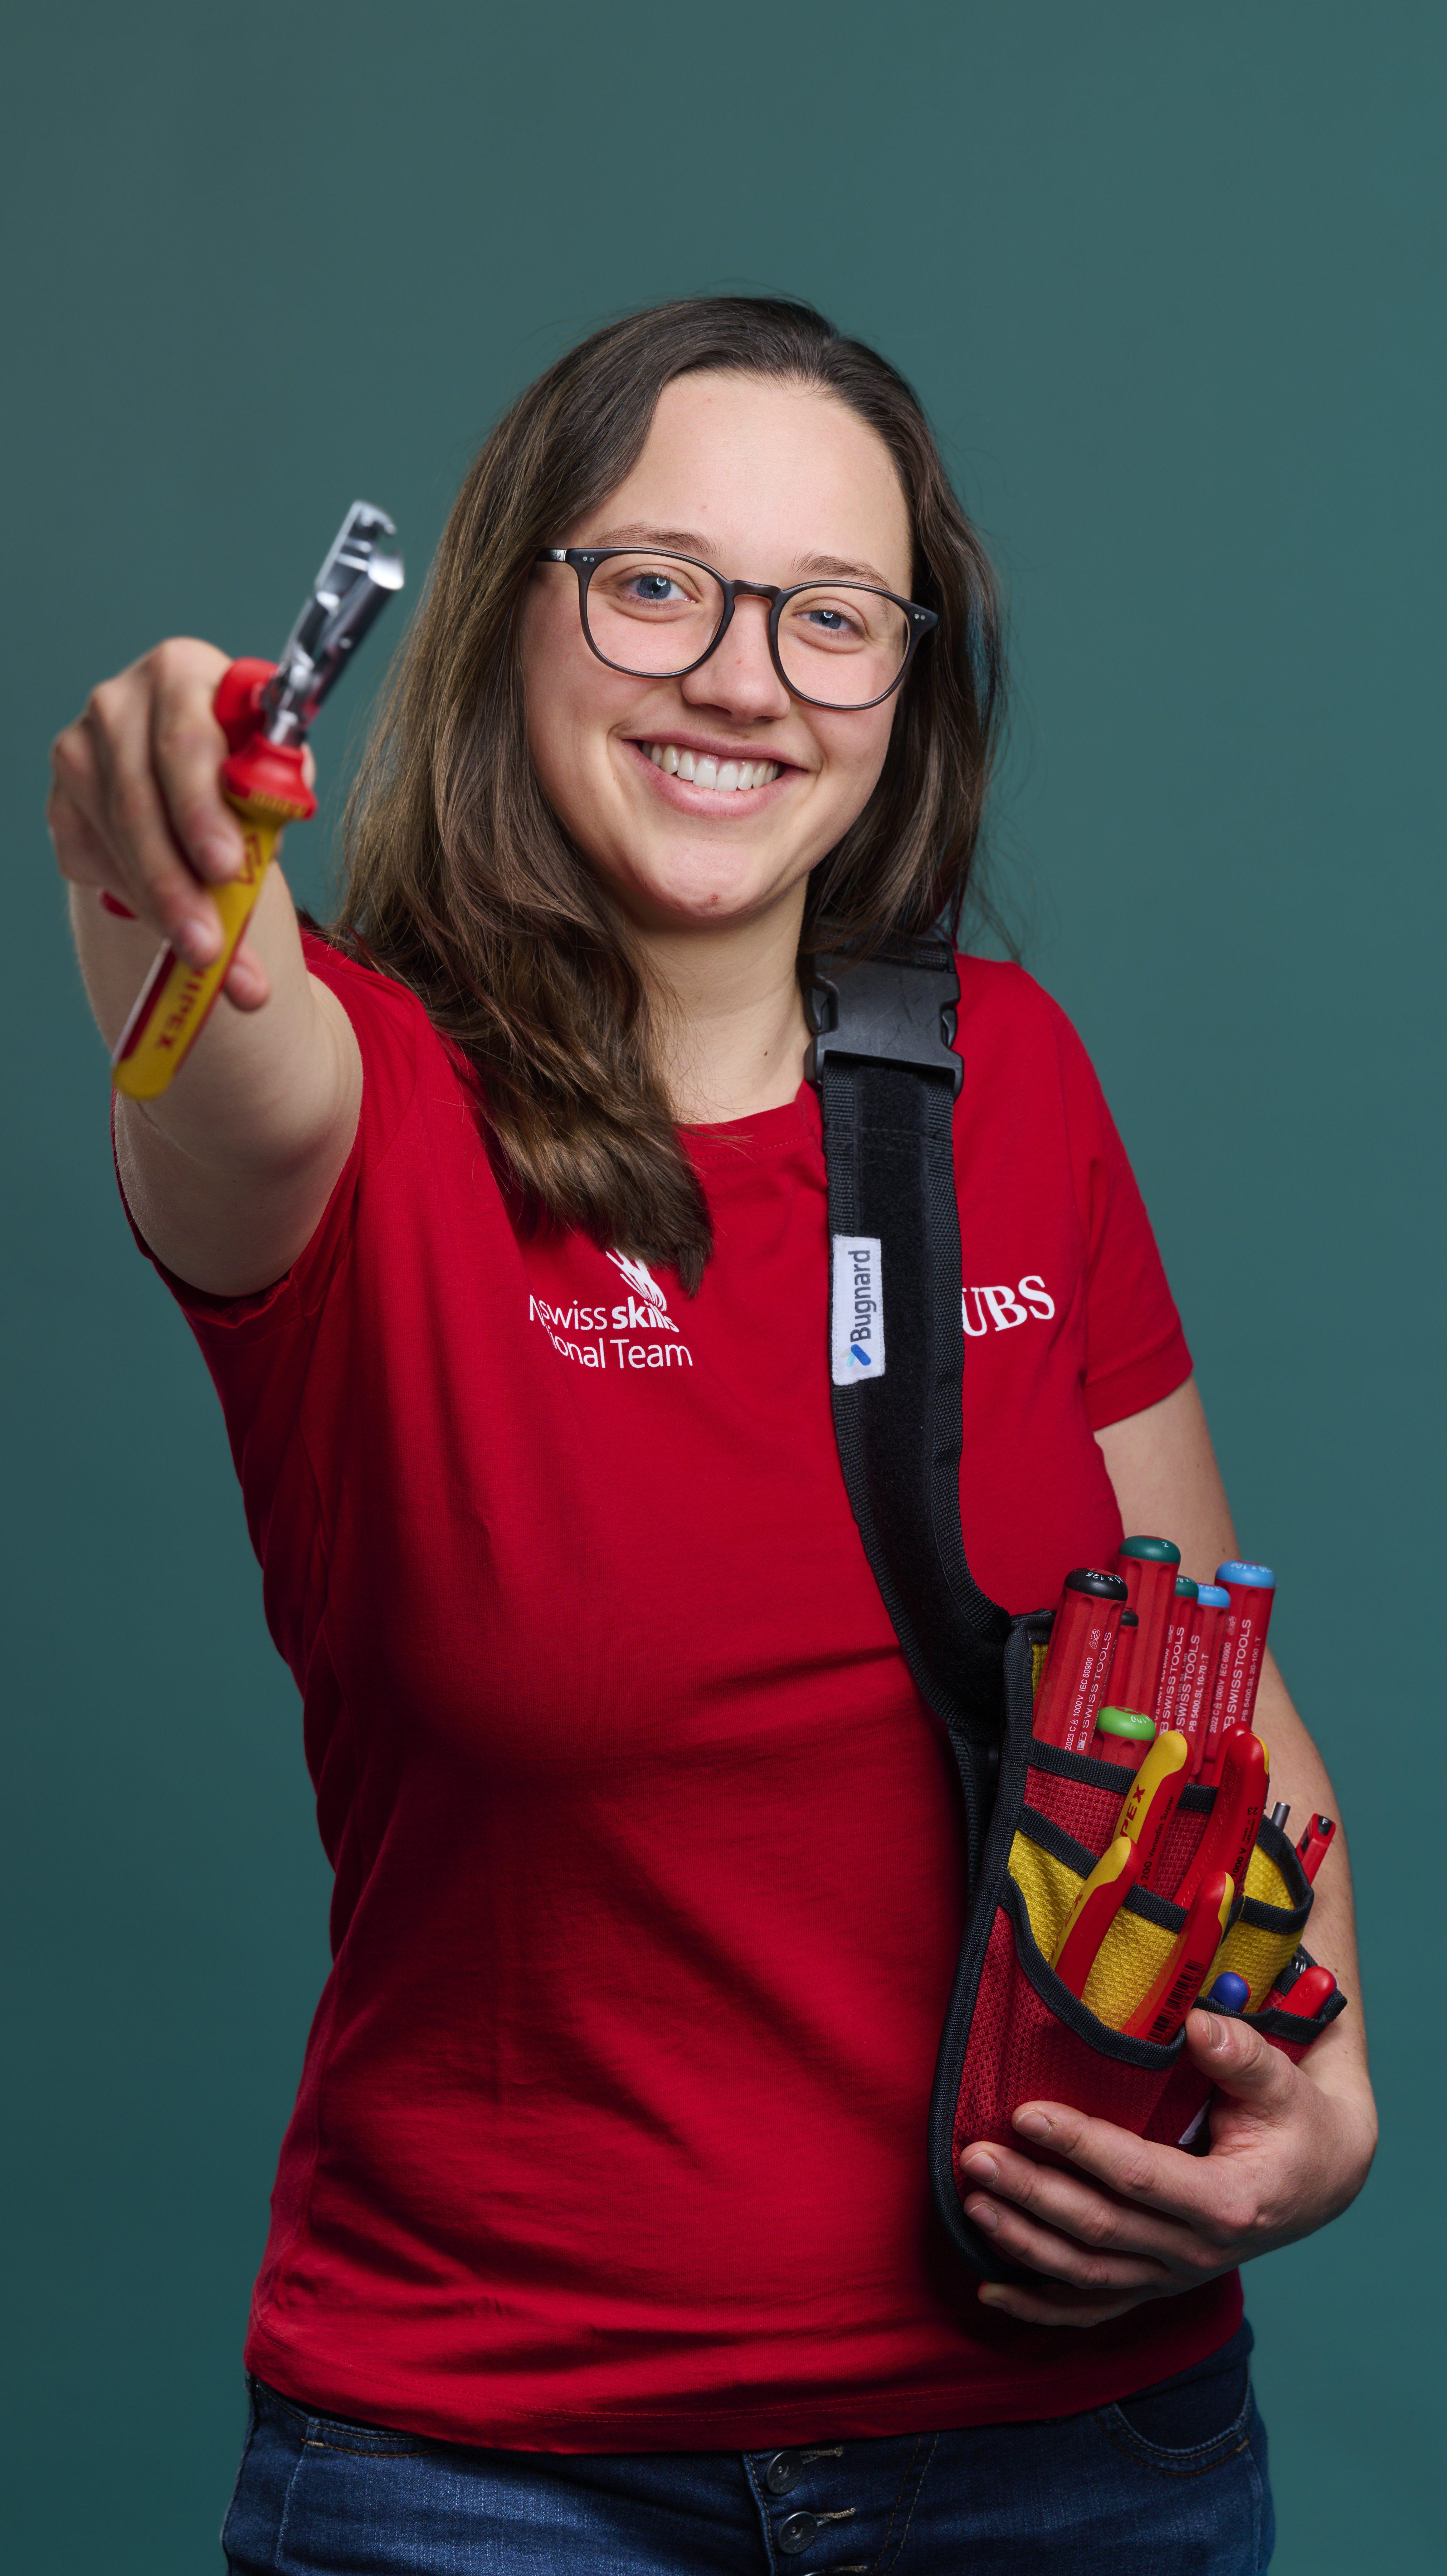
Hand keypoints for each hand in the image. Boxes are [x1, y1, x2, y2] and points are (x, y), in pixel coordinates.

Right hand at [48, 637, 286, 1009]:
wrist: (195, 777)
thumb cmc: (241, 768)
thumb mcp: (272, 772)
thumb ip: (277, 791)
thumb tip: (278, 821)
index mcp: (180, 673)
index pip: (187, 740)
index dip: (203, 807)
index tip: (226, 866)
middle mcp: (118, 704)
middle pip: (140, 803)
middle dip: (178, 885)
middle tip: (209, 946)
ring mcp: (79, 754)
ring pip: (118, 845)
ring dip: (163, 911)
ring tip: (207, 962)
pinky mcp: (63, 805)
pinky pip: (98, 867)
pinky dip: (140, 906)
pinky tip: (172, 926)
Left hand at [956, 2007, 1376, 2327]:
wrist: (1320, 2178)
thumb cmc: (1295, 2121)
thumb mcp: (1281, 2083)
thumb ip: (1241, 2055)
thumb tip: (1198, 2024)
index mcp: (1228, 2203)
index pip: (1138, 2176)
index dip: (1080, 2145)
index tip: (1025, 2113)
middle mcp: (1198, 2252)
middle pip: (1100, 2227)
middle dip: (1032, 2192)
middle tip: (975, 2156)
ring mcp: (1174, 2275)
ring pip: (1087, 2272)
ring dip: (1023, 2241)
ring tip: (971, 2201)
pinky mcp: (1157, 2283)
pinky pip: (1094, 2308)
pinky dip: (1041, 2307)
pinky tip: (991, 2293)